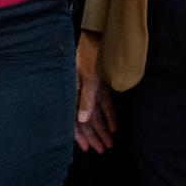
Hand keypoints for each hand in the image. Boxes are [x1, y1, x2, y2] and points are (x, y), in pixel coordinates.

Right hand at [74, 30, 117, 152]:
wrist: (98, 35)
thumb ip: (86, 99)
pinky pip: (104, 104)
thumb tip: (82, 120)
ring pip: (95, 113)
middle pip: (85, 119)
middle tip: (102, 150)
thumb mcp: (88, 77)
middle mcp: (79, 92)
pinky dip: (109, 115)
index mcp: (71, 90)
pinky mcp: (99, 85)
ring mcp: (90, 88)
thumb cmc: (89, 54)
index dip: (79, 134)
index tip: (86, 149)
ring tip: (109, 143)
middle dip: (93, 135)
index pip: (72, 118)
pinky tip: (114, 127)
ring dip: (102, 128)